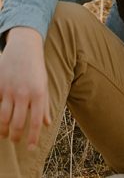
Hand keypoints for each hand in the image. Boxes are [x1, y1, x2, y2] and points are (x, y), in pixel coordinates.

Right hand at [0, 28, 52, 148]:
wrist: (25, 48)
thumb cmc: (36, 69)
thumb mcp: (45, 86)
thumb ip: (45, 106)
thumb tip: (46, 124)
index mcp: (39, 95)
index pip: (36, 122)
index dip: (33, 137)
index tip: (31, 148)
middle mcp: (24, 94)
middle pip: (17, 123)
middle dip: (15, 136)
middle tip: (15, 141)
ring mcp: (9, 90)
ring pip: (3, 117)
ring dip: (4, 129)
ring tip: (5, 134)